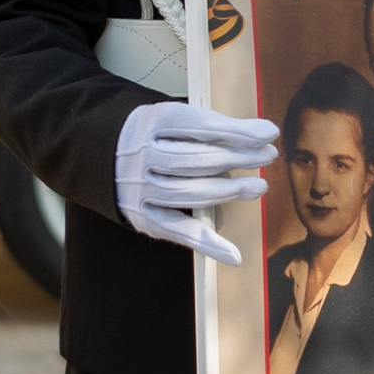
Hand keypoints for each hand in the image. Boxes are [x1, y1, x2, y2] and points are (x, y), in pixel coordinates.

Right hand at [114, 96, 280, 263]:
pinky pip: (178, 231)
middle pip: (196, 159)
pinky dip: (207, 243)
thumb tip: (264, 134)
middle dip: (237, 158)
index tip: (269, 132)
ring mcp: (141, 188)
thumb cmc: (156, 135)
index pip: (199, 126)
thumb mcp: (175, 119)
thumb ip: (213, 126)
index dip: (236, 130)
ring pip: (190, 193)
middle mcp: (144, 155)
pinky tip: (233, 255)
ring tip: (259, 186)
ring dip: (229, 191)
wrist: (104, 156)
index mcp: (153, 122)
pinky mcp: (143, 217)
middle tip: (268, 156)